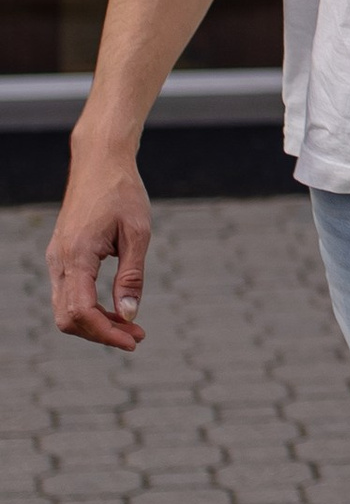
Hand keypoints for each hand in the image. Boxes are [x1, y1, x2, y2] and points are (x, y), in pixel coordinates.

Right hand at [49, 139, 151, 349]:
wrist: (100, 161)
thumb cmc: (123, 192)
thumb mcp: (138, 233)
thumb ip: (132, 275)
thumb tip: (129, 314)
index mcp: (77, 255)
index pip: (82, 311)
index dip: (106, 333)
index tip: (134, 341)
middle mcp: (59, 260)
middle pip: (68, 318)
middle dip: (101, 333)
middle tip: (137, 337)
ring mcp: (57, 259)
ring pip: (65, 310)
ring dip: (96, 324)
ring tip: (131, 327)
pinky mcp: (62, 256)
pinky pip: (68, 294)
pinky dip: (90, 309)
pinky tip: (116, 309)